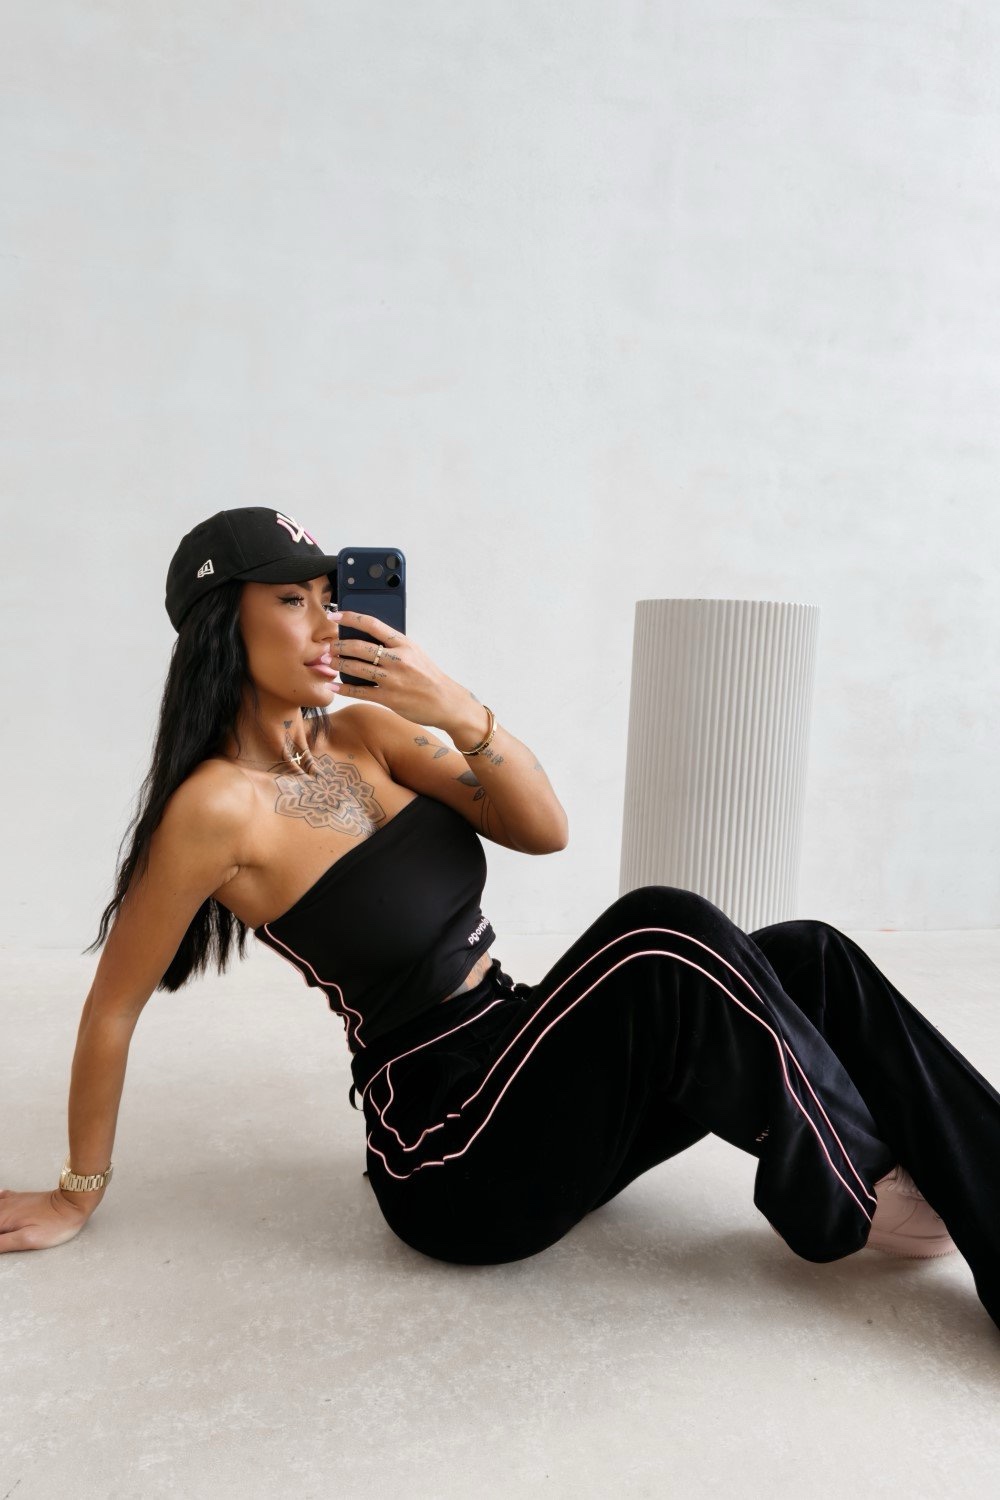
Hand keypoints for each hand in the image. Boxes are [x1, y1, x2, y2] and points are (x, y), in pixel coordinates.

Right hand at [0, 1187, 91, 1252]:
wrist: (72, 1204)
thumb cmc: (54, 1225)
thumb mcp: (28, 1240)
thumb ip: (2, 1244)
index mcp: (3, 1219)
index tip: (3, 1243)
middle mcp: (3, 1208)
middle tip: (5, 1238)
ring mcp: (10, 1201)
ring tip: (4, 1233)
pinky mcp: (18, 1197)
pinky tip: (0, 1208)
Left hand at [333, 610, 466, 728]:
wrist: (446, 701)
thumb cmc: (428, 676)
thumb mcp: (414, 653)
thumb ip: (393, 646)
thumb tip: (366, 639)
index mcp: (403, 643)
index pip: (372, 624)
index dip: (350, 618)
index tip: (334, 616)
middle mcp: (397, 659)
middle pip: (359, 647)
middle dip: (338, 646)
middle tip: (327, 647)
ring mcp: (392, 679)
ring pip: (356, 668)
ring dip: (338, 664)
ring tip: (327, 663)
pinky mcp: (388, 698)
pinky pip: (359, 691)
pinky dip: (343, 688)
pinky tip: (333, 686)